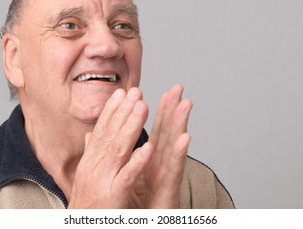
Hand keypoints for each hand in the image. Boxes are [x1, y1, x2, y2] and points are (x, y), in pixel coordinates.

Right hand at [68, 87, 153, 207]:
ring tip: (143, 107)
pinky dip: (137, 162)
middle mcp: (94, 166)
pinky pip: (127, 177)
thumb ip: (92, 153)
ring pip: (119, 149)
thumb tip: (90, 133)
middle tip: (136, 91)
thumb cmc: (86, 203)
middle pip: (110, 134)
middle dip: (124, 111)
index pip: (101, 130)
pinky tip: (148, 148)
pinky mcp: (112, 196)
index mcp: (90, 160)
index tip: (122, 92)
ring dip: (131, 127)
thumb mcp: (86, 175)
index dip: (112, 110)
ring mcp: (103, 180)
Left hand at [129, 84, 192, 207]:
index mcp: (148, 162)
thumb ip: (126, 158)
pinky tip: (185, 139)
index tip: (161, 92)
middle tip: (178, 88)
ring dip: (180, 125)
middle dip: (172, 110)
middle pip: (166, 134)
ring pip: (173, 148)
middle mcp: (159, 168)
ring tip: (185, 104)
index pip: (153, 132)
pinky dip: (179, 155)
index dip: (156, 112)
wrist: (143, 225)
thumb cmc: (135, 208)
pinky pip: (173, 172)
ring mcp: (165, 179)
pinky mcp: (169, 192)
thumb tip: (117, 141)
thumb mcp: (128, 178)